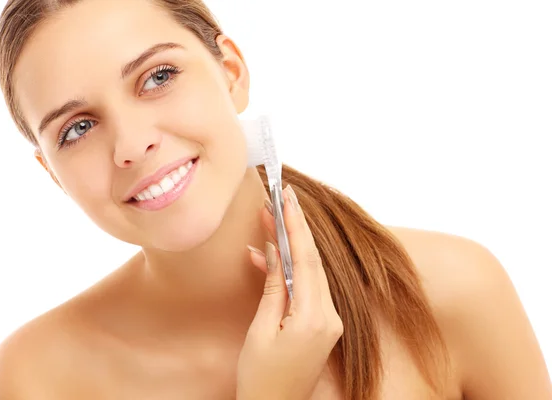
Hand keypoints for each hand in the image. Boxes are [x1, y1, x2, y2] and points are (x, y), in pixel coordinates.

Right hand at [237, 185, 343, 399]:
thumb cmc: (261, 377)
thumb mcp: (261, 330)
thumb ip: (272, 288)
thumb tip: (271, 252)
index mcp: (314, 319)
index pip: (306, 260)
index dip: (296, 227)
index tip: (288, 199)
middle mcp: (330, 318)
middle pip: (312, 262)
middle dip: (295, 229)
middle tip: (280, 200)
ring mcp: (330, 322)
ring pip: (312, 272)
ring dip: (292, 248)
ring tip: (272, 222)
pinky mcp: (324, 325)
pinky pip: (310, 288)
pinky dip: (292, 271)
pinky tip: (271, 259)